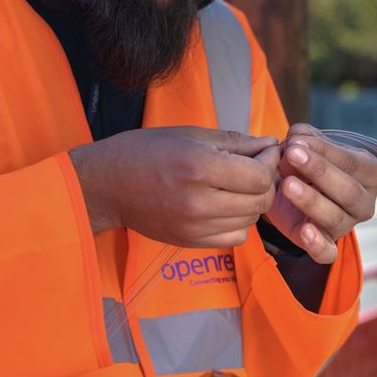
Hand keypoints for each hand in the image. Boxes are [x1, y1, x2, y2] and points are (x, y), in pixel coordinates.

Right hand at [69, 127, 279, 247]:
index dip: (270, 162)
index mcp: (198, 166)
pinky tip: (227, 204)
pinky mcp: (190, 241)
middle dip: (267, 182)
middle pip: (260, 201)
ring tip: (241, 184)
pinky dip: (240, 222)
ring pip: (251, 220)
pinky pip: (235, 237)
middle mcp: (198, 201)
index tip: (266, 151)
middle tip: (259, 167)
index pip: (259, 175)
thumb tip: (271, 143)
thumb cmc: (145, 151)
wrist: (106, 185)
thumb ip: (236, 141)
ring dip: (254, 202)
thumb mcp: (190, 134)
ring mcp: (194, 226)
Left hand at [264, 124, 376, 262]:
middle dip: (319, 172)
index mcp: (370, 174)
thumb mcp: (308, 146)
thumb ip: (304, 137)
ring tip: (287, 185)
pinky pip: (327, 253)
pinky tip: (305, 231)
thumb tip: (297, 137)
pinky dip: (317, 245)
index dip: (324, 151)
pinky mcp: (327, 246)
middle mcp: (365, 203)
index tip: (296, 141)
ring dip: (310, 201)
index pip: (352, 163)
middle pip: (349, 192)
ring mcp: (348, 226)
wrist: (291, 191)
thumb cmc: (309, 164)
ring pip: (335, 218)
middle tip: (291, 155)